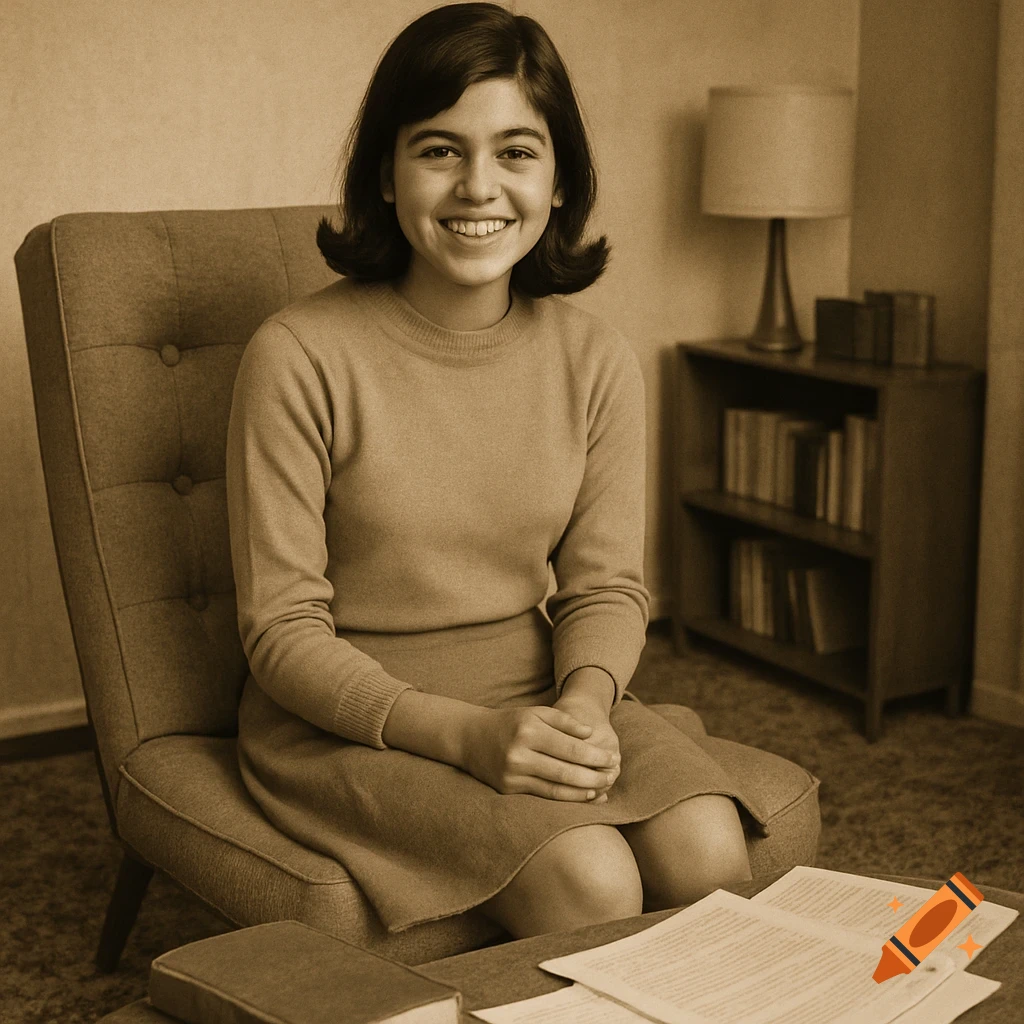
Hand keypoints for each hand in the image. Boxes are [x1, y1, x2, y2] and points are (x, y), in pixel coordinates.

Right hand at [459, 705, 620, 802]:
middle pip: (566, 771)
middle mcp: (519, 754)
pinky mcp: (508, 790)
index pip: (571, 748)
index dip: (596, 756)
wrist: (471, 738)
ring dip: (584, 791)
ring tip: (603, 788)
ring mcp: (513, 774)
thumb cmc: (510, 722)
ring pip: (556, 788)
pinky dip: (567, 798)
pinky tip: (583, 796)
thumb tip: (591, 734)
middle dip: (594, 775)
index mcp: (529, 730)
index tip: (613, 758)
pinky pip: (544, 796)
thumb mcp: (535, 712)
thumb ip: (564, 721)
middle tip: (613, 775)